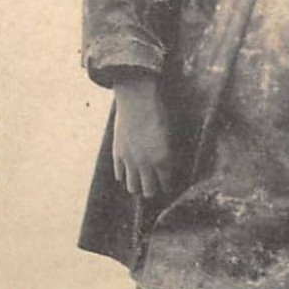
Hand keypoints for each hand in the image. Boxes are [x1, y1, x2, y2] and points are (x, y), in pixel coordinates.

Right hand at [112, 74, 173, 198]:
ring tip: (142, 179)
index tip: (168, 183)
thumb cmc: (159, 111)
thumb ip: (168, 152)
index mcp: (163, 158)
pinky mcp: (117, 153)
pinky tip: (130, 169)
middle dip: (154, 189)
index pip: (166, 184)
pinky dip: (125, 174)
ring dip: (138, 185)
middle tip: (156, 183)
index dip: (168, 185)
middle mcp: (146, 163)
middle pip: (149, 192)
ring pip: (132, 187)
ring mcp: (130, 160)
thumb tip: (168, 165)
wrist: (136, 97)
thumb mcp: (170, 133)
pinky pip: (120, 175)